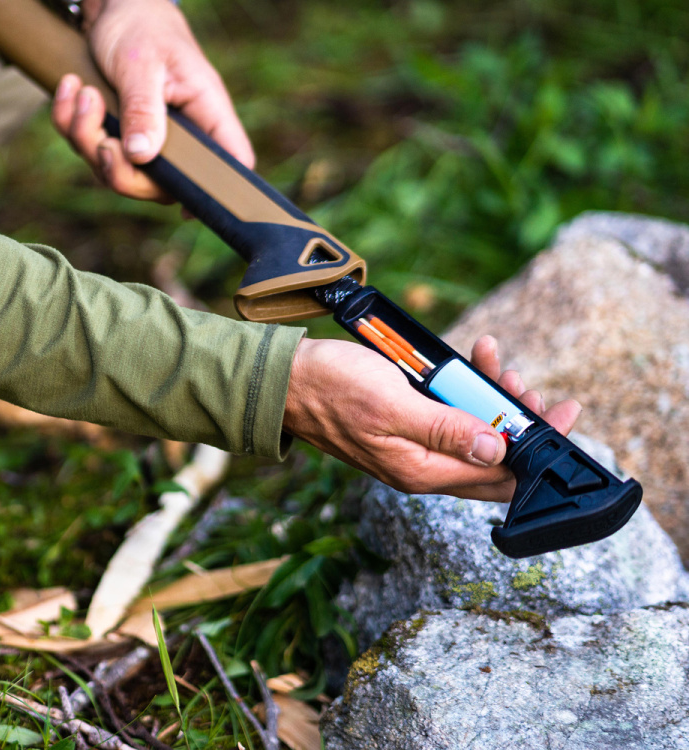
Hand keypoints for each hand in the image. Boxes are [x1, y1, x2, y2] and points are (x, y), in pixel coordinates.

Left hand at [51, 0, 253, 199]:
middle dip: (117, 167)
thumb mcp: (141, 64)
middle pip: (161, 187)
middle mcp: (184, 136)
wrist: (114, 4)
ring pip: (121, 173)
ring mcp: (152, 141)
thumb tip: (141, 156)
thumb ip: (144, 110)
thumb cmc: (140, 24)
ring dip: (86, 139)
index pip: (231, 164)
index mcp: (207, 115)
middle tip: (97, 127)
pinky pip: (95, 153)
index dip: (216, 194)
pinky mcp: (122, 136)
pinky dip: (73, 126)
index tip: (184, 207)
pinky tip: (70, 91)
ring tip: (79, 92)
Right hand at [283, 335, 581, 500]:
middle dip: (518, 420)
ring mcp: (414, 443)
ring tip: (493, 360)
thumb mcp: (393, 405)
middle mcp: (423, 464)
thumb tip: (497, 450)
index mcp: (421, 471)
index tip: (561, 416)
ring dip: (490, 398)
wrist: (287, 379)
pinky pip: (450, 412)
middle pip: (491, 455)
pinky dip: (465, 389)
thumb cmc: (332, 389)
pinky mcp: (407, 422)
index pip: (498, 477)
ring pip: (472, 429)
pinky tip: (469, 361)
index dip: (537, 451)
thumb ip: (446, 431)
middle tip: (524, 385)